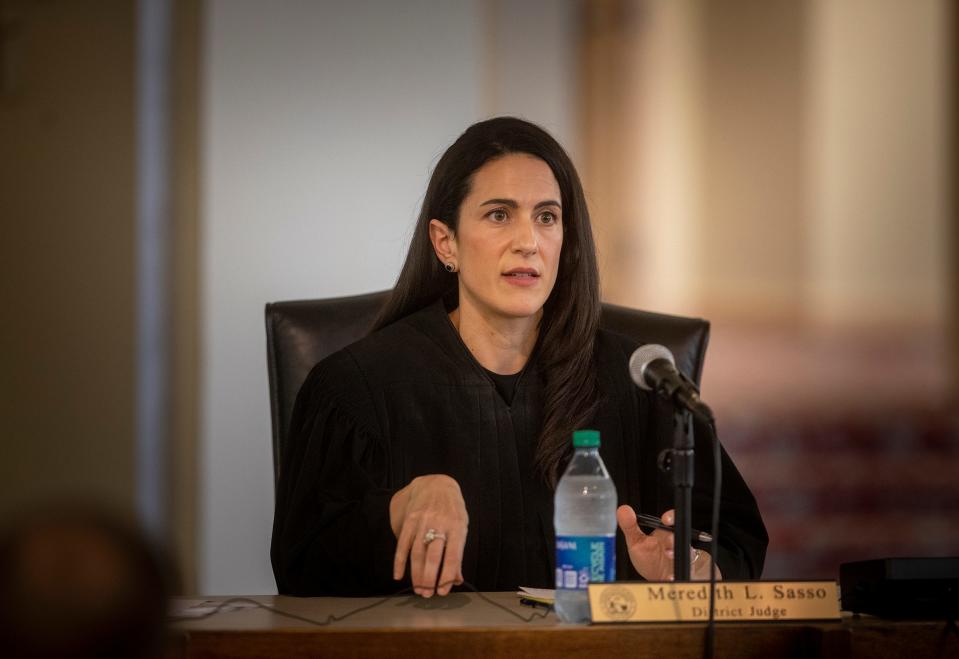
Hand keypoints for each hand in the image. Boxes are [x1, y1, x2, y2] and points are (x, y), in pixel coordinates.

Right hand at [390, 474, 467, 596]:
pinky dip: (399, 562)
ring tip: (417, 589)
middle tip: (427, 594)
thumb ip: (458, 554)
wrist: (436, 484)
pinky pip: (402, 544)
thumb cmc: (452, 510)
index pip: (452, 556)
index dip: (446, 576)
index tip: (442, 591)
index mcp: (456, 527)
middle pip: (432, 556)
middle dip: (429, 578)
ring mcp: (422, 521)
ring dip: (416, 574)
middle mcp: (439, 524)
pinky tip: (398, 575)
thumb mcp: (461, 527)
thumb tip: (456, 580)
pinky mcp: (409, 520)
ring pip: (417, 552)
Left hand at [616, 505, 720, 581]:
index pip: (672, 520)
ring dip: (676, 555)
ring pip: (687, 553)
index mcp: (664, 533)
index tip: (665, 520)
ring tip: (668, 556)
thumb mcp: (636, 542)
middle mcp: (675, 543)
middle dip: (673, 539)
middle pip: (679, 536)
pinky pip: (684, 573)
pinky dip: (676, 575)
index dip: (671, 517)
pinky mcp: (684, 572)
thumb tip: (623, 510)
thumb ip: (629, 527)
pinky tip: (670, 577)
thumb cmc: (649, 559)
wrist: (659, 577)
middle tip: (665, 544)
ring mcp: (682, 557)